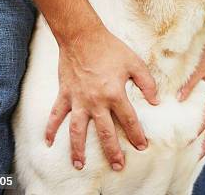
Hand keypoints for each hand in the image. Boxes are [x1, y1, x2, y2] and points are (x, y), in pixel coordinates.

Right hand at [44, 24, 157, 170]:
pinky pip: (56, 115)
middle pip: (104, 132)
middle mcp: (96, 101)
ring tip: (79, 165)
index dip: (137, 135)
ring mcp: (78, 100)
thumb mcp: (135, 63)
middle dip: (112, 151)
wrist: (82, 36)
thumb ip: (147, 83)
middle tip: (117, 166)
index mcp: (115, 94)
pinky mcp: (65, 94)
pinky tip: (48, 142)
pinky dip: (50, 129)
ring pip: (77, 130)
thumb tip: (156, 101)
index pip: (129, 120)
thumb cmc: (110, 49)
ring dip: (78, 149)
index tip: (141, 147)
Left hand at [177, 7, 204, 158]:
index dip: (195, 133)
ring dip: (204, 134)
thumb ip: (189, 84)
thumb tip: (177, 100)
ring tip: (191, 148)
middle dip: (204, 144)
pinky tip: (190, 126)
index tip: (182, 143)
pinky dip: (203, 122)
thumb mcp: (199, 66)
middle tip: (191, 158)